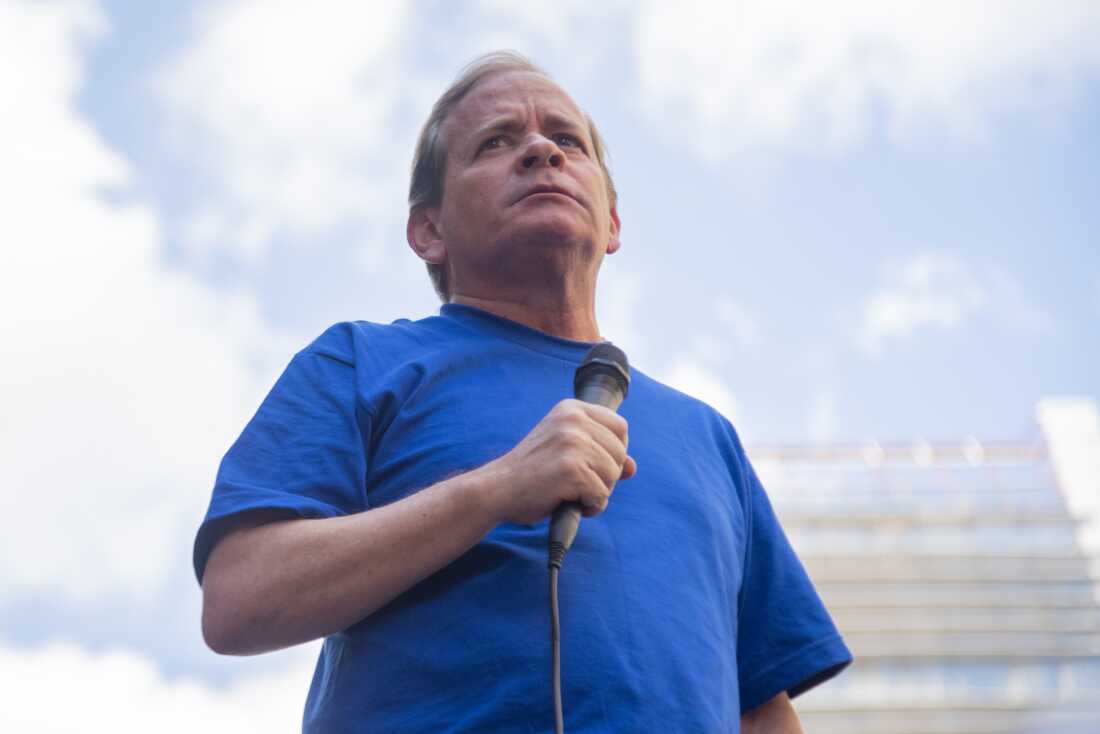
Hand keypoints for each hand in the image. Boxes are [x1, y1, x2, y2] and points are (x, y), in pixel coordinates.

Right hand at [483, 399, 636, 524]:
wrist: (497, 489)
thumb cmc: (532, 472)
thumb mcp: (566, 452)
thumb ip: (600, 453)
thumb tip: (632, 467)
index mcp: (572, 409)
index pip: (620, 427)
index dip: (615, 451)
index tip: (594, 463)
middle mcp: (573, 420)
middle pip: (620, 453)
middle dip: (606, 475)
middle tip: (577, 482)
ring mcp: (572, 443)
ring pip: (613, 475)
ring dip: (597, 492)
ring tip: (571, 492)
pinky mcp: (571, 469)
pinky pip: (601, 495)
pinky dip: (589, 506)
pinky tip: (568, 501)